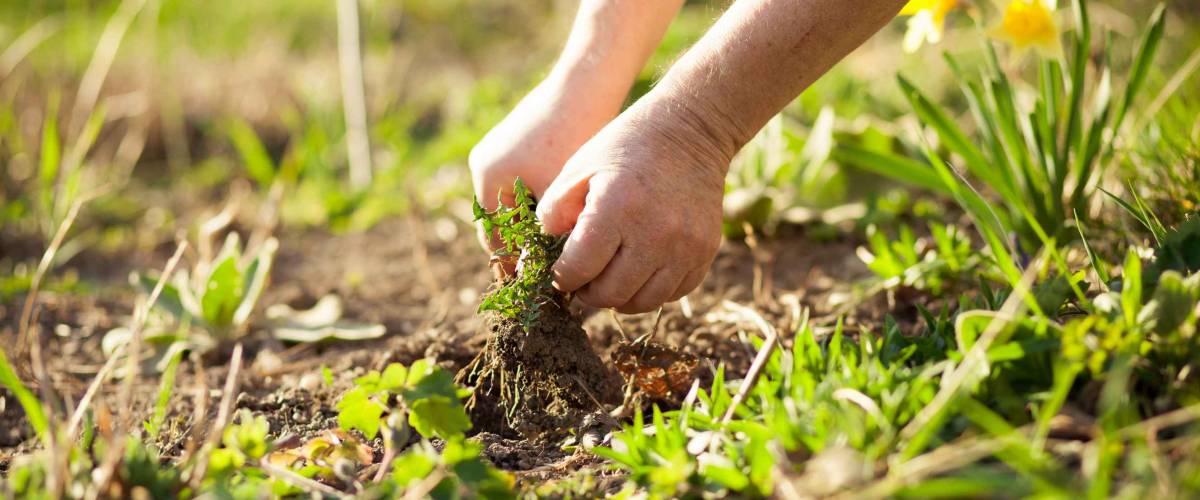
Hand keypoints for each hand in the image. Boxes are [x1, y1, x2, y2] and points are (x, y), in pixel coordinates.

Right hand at [468, 76, 621, 271]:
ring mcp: (501, 150)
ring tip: (559, 249)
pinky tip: (569, 216)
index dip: (513, 266)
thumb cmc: (574, 137)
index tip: (534, 289)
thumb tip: (539, 276)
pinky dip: (541, 203)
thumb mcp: (559, 194)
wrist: (587, 83)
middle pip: (501, 222)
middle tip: (548, 275)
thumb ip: (544, 234)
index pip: (494, 238)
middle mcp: (486, 164)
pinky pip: (525, 184)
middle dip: (523, 247)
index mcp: (488, 178)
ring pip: (515, 204)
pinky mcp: (520, 142)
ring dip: (534, 226)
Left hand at [536, 97, 731, 313]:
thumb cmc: (626, 147)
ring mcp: (685, 246)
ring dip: (619, 297)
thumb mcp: (579, 168)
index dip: (561, 277)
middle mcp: (654, 233)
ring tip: (608, 279)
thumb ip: (554, 212)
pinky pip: (673, 293)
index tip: (559, 272)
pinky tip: (638, 271)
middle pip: (610, 294)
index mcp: (616, 209)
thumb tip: (542, 255)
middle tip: (582, 280)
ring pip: (643, 302)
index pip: (579, 270)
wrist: (690, 131)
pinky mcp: (705, 252)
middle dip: (588, 293)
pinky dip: (651, 290)